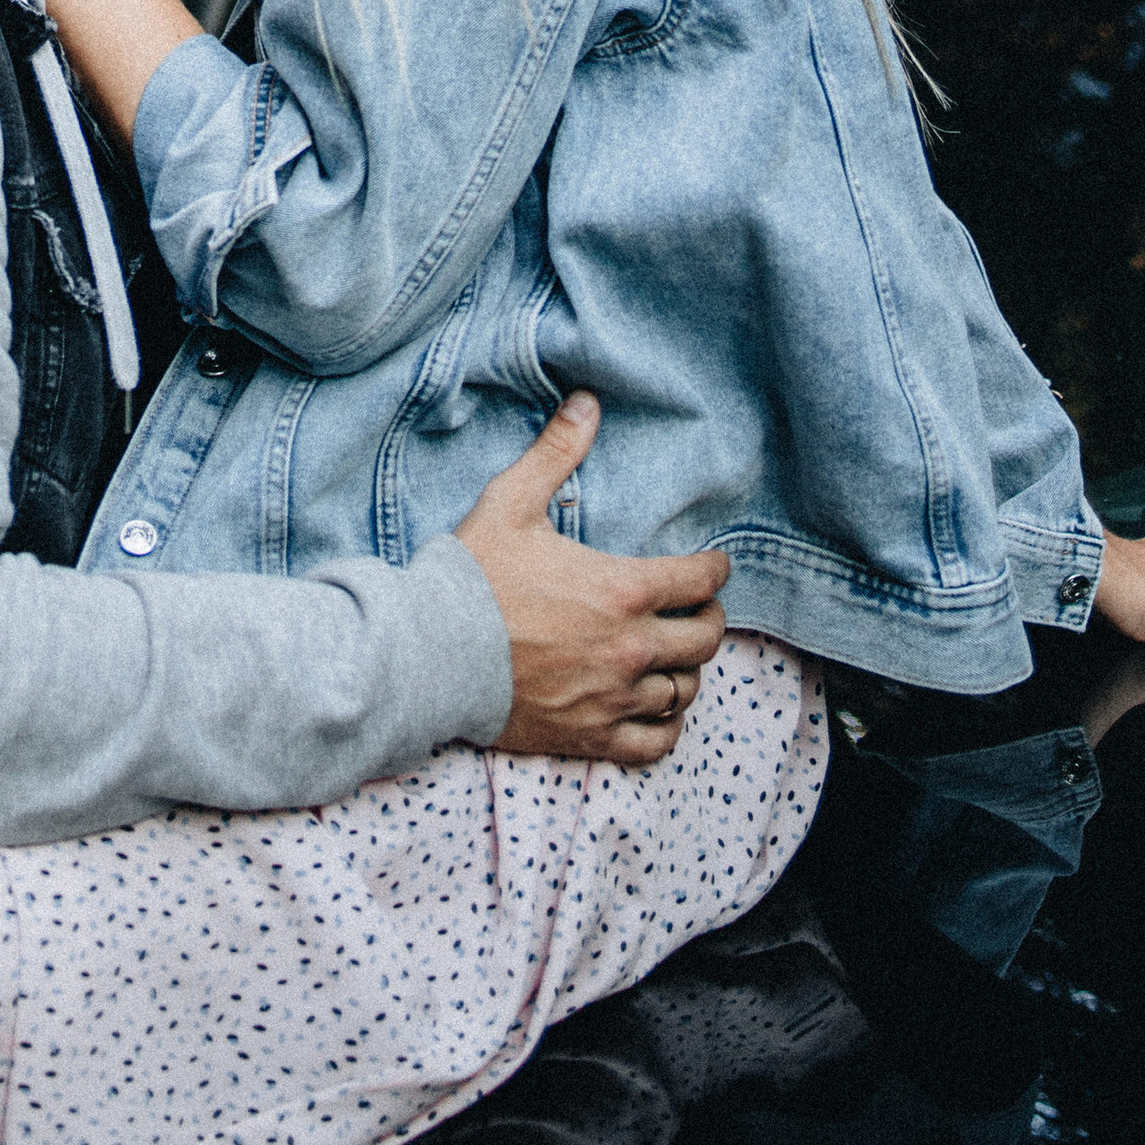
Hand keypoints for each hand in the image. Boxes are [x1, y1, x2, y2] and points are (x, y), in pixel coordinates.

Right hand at [453, 394, 729, 768]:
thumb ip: (557, 452)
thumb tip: (586, 401)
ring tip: (673, 656)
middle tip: (697, 608)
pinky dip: (666, 726)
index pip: (700, 581)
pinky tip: (656, 708)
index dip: (714, 569)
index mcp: (623, 589)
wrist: (430, 654)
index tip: (712, 566)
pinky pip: (656, 744)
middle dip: (708, 618)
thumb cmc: (474, 576)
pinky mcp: (593, 736)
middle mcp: (631, 647)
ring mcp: (614, 697)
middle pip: (704, 638)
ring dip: (685, 670)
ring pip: (683, 691)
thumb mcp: (512, 501)